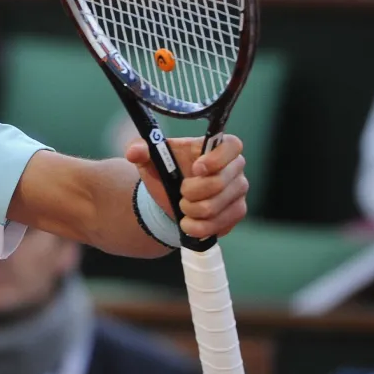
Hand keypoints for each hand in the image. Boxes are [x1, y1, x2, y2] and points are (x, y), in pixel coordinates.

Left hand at [125, 134, 247, 239]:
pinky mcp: (237, 212)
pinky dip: (197, 227)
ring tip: (182, 207)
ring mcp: (238, 191)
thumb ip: (139, 149)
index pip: (231, 146)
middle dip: (191, 192)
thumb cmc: (164, 171)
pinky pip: (219, 225)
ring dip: (190, 211)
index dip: (216, 159)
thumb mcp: (149, 157)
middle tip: (180, 193)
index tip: (195, 168)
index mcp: (217, 147)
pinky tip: (188, 222)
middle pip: (219, 182)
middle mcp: (235, 167)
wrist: (169, 198)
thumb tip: (134, 152)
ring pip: (215, 207)